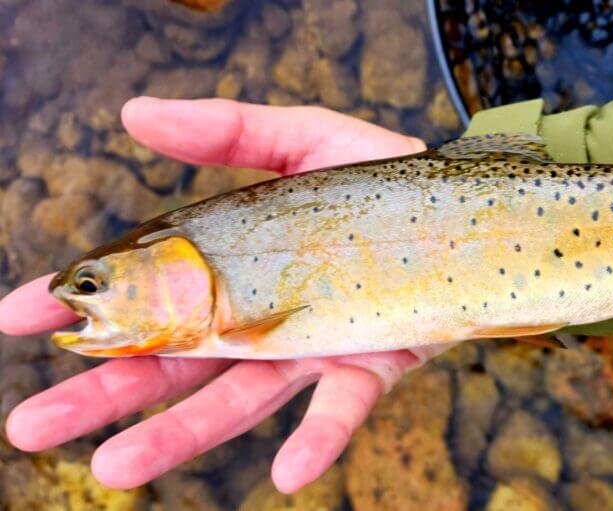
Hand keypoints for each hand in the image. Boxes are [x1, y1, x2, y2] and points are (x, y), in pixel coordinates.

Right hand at [0, 97, 449, 492]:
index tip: (19, 318)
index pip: (146, 287)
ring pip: (241, 396)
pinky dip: (316, 437)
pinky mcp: (376, 360)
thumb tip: (134, 111)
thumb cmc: (383, 171)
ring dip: (182, 434)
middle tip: (32, 427)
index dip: (84, 303)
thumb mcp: (302, 138)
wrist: (475, 201)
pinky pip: (343, 404)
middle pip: (176, 360)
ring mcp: (318, 343)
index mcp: (237, 263)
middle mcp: (267, 313)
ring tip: (115, 469)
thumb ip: (227, 131)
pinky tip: (285, 473)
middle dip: (105, 393)